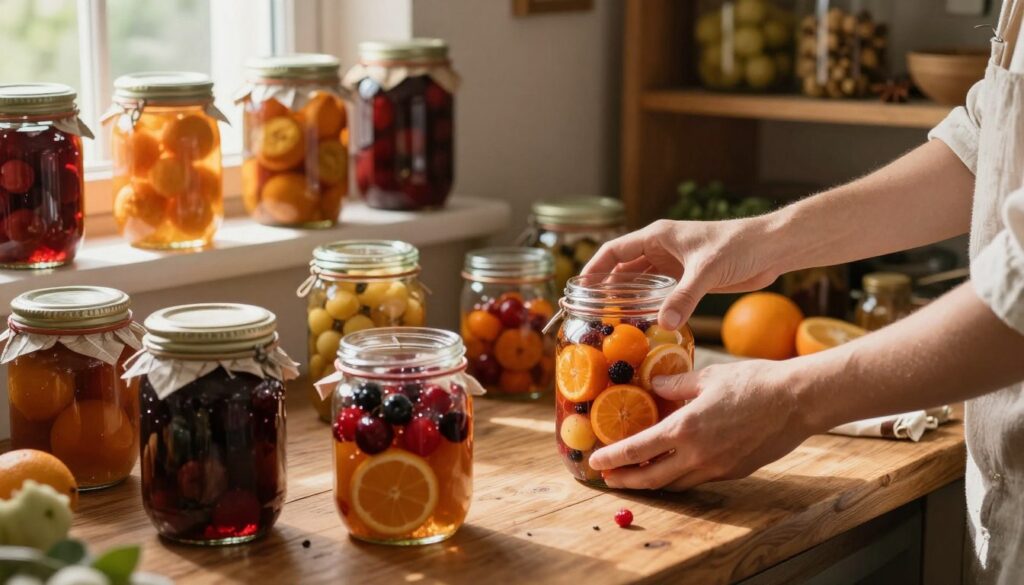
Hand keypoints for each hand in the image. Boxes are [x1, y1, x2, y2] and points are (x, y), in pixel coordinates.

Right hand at [582, 217, 783, 329]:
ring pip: (640, 283)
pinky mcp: (688, 279)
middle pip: (623, 269)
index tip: (579, 289)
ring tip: (612, 322)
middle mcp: (661, 250)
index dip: (594, 268)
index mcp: (658, 236)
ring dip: (627, 300)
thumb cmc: (739, 246)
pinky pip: (660, 295)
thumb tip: (662, 324)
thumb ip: (684, 297)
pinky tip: (643, 323)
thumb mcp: (707, 270)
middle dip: (607, 289)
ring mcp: (674, 265)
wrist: (771, 249)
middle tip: (592, 313)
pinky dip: (649, 307)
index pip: (614, 251)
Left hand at [588, 359, 813, 490]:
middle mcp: (698, 455)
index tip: (596, 461)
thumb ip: (676, 385)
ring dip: (653, 482)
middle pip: (651, 479)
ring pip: (675, 483)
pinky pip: (698, 479)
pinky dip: (680, 476)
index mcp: (686, 429)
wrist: (797, 401)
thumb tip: (654, 386)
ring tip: (637, 474)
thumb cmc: (754, 382)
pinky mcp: (734, 472)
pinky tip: (674, 466)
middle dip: (626, 480)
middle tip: (609, 478)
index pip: (638, 450)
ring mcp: (717, 468)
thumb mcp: (708, 377)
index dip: (613, 458)